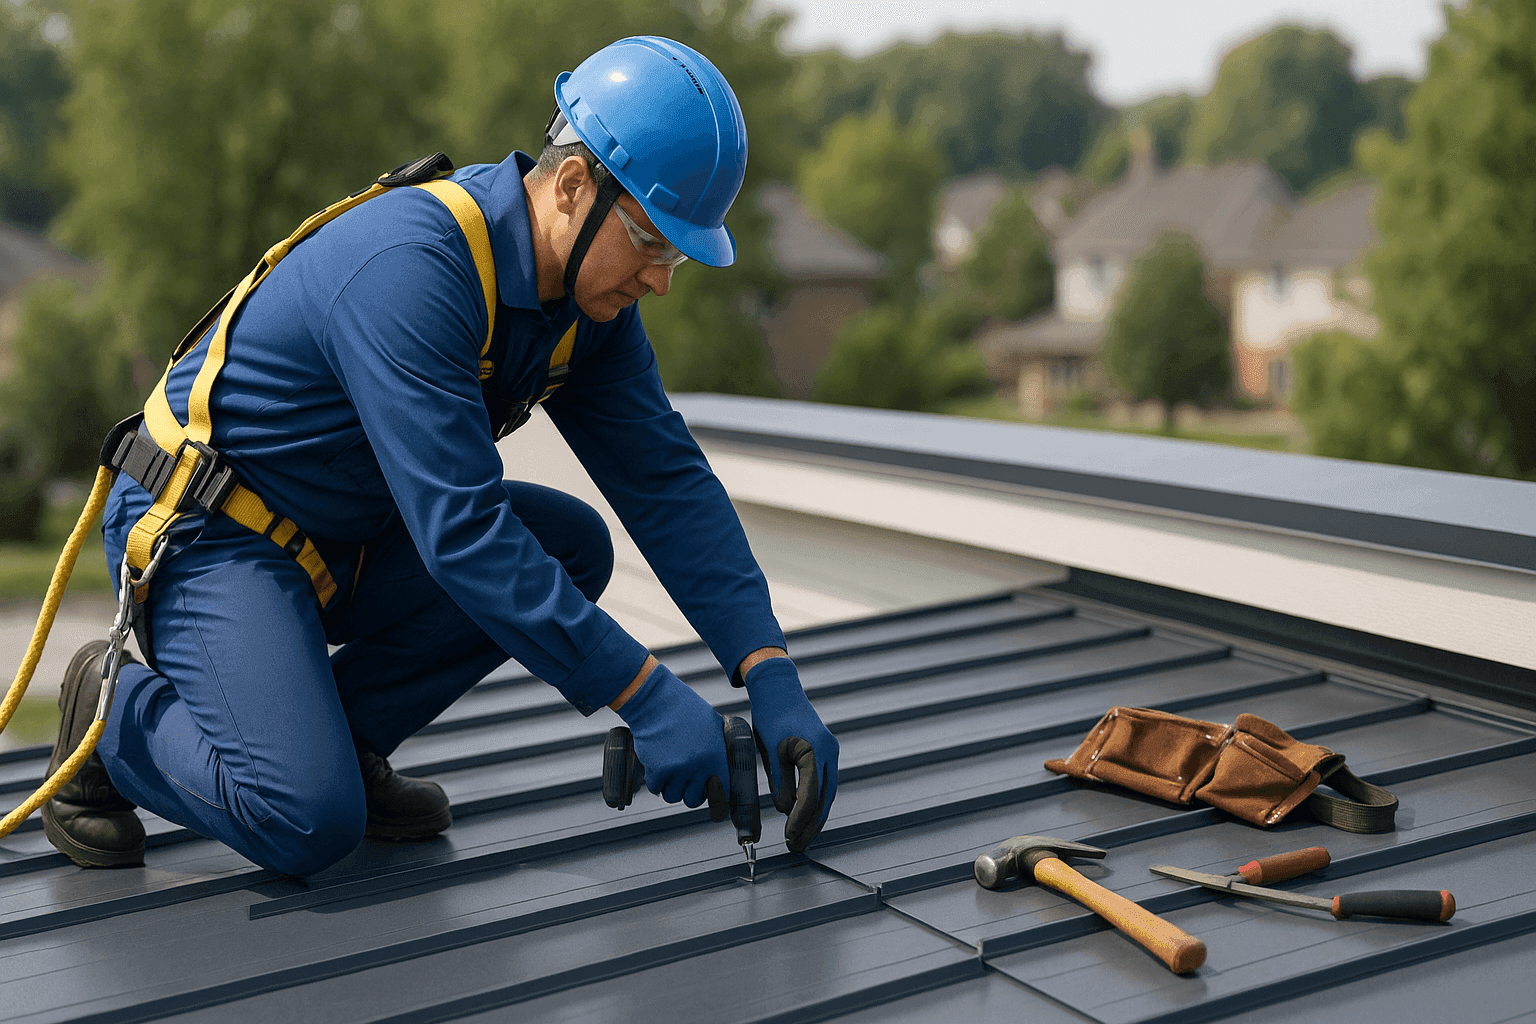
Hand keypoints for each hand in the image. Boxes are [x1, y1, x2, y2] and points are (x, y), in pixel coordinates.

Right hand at [615, 663, 728, 808]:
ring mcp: (678, 770)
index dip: (713, 793)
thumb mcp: (713, 725)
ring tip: (668, 767)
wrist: (656, 700)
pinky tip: (656, 764)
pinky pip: (655, 788)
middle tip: (682, 777)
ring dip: (669, 786)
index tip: (706, 789)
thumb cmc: (683, 709)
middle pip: (694, 800)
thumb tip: (725, 767)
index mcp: (717, 756)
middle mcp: (700, 766)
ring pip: (672, 796)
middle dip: (687, 791)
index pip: (723, 792)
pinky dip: (654, 780)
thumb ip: (720, 748)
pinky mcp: (657, 770)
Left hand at [743, 657, 838, 852]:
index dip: (800, 820)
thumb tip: (785, 810)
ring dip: (816, 816)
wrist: (778, 688)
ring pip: (828, 792)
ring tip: (803, 836)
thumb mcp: (770, 750)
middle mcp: (829, 752)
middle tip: (798, 846)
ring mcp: (830, 750)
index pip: (810, 796)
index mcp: (814, 751)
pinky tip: (806, 814)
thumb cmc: (770, 716)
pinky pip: (826, 782)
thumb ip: (780, 782)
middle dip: (812, 825)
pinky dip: (817, 800)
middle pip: (825, 798)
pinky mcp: (826, 750)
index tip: (790, 837)